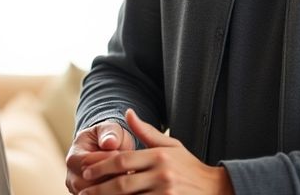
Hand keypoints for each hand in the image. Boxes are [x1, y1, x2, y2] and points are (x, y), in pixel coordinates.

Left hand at [78, 109, 234, 194]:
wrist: (216, 189)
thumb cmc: (189, 167)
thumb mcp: (171, 145)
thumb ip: (146, 131)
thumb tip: (127, 112)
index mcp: (159, 156)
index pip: (123, 160)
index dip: (101, 167)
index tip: (86, 172)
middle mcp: (162, 174)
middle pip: (122, 183)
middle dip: (99, 189)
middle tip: (82, 192)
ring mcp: (166, 193)